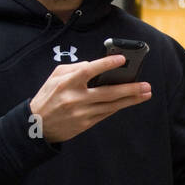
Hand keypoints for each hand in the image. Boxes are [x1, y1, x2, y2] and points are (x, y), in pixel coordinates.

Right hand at [29, 54, 151, 143]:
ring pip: (111, 106)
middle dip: (130, 89)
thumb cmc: (48, 96)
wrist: (37, 125)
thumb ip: (75, 68)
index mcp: (66, 83)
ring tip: (146, 93)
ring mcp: (82, 113)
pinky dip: (118, 107)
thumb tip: (96, 65)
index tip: (122, 59)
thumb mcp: (55, 77)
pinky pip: (106, 113)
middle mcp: (75, 98)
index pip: (89, 71)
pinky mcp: (85, 124)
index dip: (106, 64)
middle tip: (146, 85)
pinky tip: (130, 101)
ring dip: (130, 99)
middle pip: (108, 93)